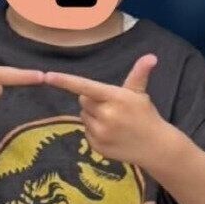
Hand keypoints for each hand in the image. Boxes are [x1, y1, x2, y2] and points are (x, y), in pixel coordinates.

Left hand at [43, 54, 167, 166]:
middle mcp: (106, 115)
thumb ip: (139, 73)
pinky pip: (86, 131)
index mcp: (116, 98)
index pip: (85, 87)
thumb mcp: (140, 94)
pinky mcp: (97, 146)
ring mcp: (101, 133)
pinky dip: (95, 131)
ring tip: (113, 122)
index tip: (48, 76)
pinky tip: (111, 134)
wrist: (156, 147)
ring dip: (93, 116)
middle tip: (111, 106)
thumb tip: (151, 56)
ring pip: (83, 116)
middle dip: (93, 100)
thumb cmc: (146, 115)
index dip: (65, 81)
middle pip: (83, 100)